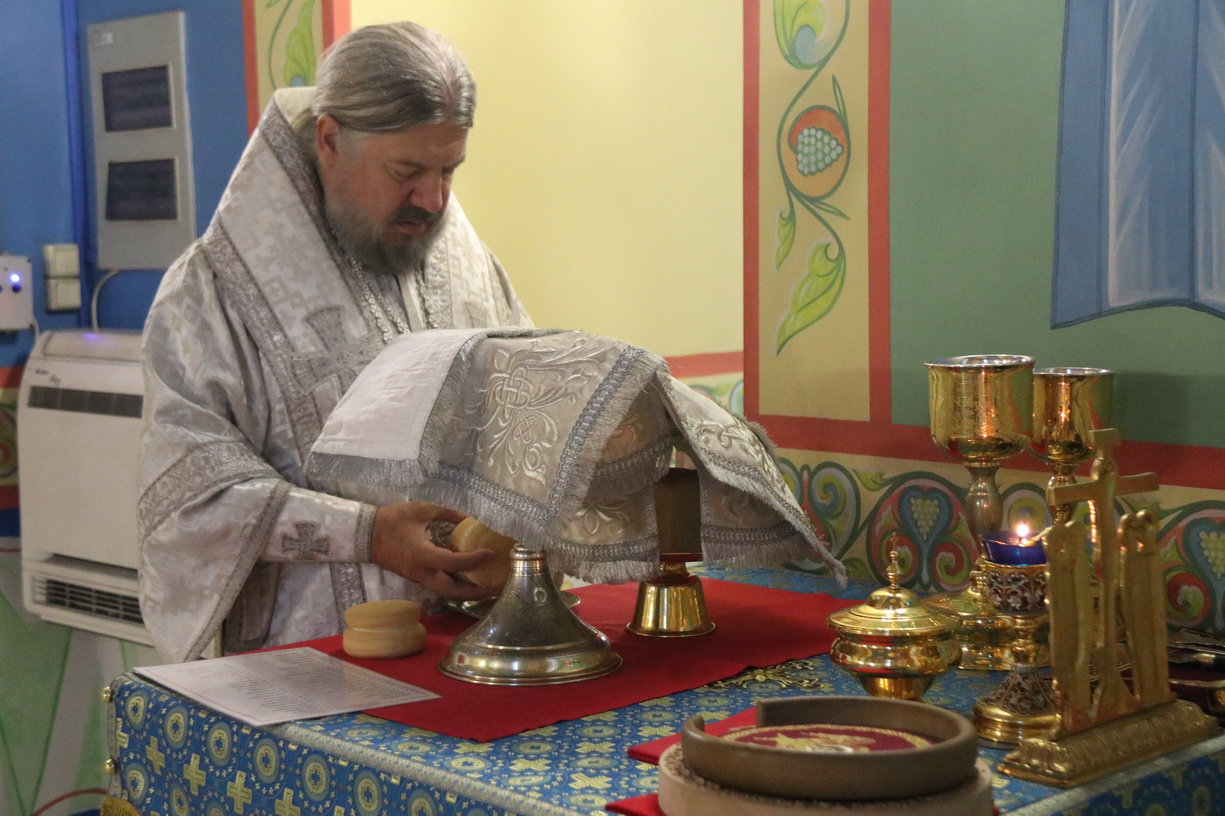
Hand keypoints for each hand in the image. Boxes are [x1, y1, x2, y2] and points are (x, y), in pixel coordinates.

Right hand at [371, 501, 497, 600]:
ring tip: (485, 587)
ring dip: (465, 592)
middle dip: (474, 592)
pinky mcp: (415, 577)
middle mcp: (421, 572)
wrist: (364, 534)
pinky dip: (454, 586)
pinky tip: (467, 579)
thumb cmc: (391, 520)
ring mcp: (417, 577)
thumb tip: (467, 517)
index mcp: (422, 555)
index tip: (491, 554)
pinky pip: (438, 585)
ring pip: (445, 592)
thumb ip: (446, 513)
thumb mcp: (420, 510)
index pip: (454, 562)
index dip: (475, 560)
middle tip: (494, 587)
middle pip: (451, 591)